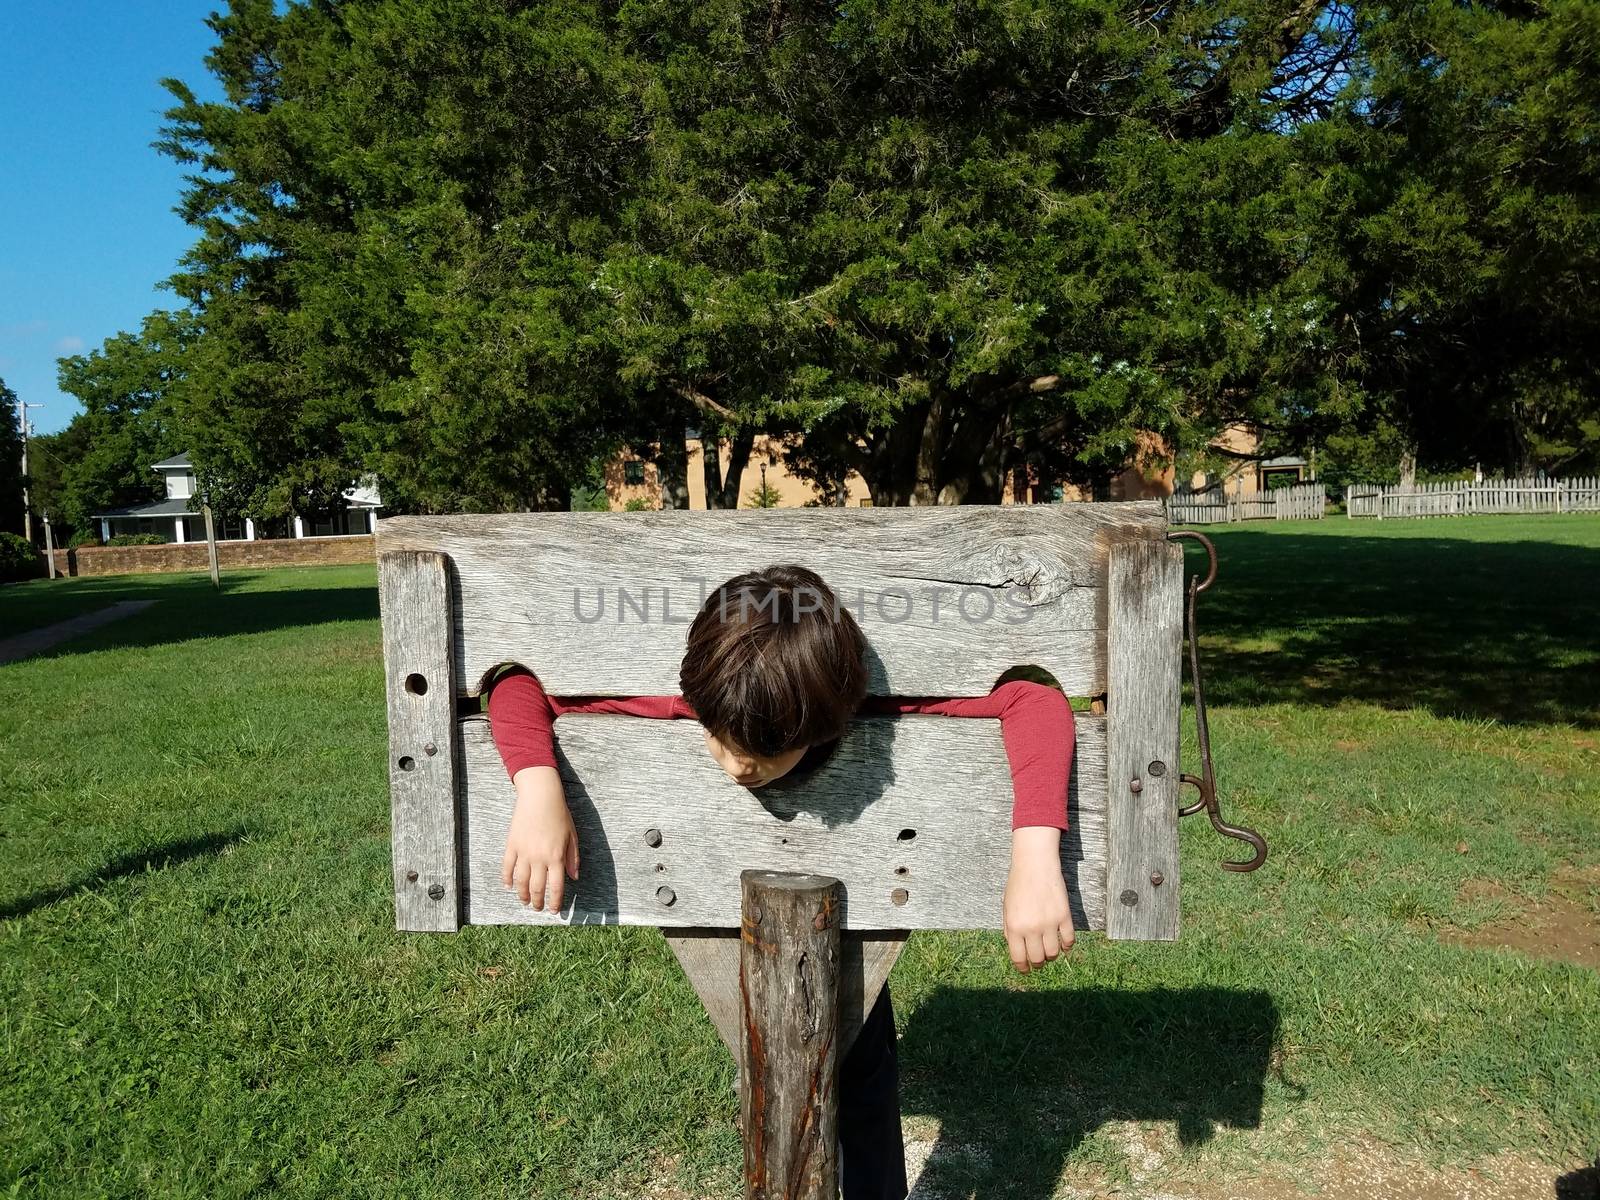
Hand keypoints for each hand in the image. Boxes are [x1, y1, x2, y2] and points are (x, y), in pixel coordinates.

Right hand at [501, 766, 579, 911]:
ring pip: (521, 881)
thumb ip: (572, 858)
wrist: (540, 796)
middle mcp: (539, 858)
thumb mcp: (572, 836)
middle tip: (537, 908)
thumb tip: (574, 877)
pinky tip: (509, 886)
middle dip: (537, 902)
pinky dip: (507, 879)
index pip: (556, 887)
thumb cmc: (559, 814)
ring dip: (522, 895)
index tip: (554, 910)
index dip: (555, 902)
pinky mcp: (512, 845)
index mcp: (556, 857)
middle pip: (537, 888)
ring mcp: (524, 852)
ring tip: (524, 901)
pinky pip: (507, 867)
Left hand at [1003, 826, 1074, 972]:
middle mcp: (1032, 928)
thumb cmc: (1018, 886)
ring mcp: (1050, 923)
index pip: (1019, 958)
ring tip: (1049, 950)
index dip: (1023, 968)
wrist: (1035, 865)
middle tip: (1039, 960)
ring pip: (1054, 953)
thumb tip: (1017, 950)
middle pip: (1038, 959)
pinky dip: (1067, 946)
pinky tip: (1063, 943)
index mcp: (1014, 927)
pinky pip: (1069, 940)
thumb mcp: (1006, 908)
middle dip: (1038, 963)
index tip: (1026, 970)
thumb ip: (1009, 930)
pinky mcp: (1064, 916)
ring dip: (1052, 955)